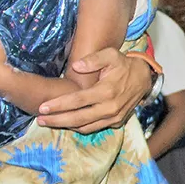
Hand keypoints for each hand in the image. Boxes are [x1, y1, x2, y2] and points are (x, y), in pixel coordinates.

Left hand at [37, 49, 152, 132]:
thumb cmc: (124, 65)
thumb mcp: (111, 55)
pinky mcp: (116, 122)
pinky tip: (67, 122)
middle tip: (40, 119)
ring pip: (85, 127)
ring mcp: (114, 118)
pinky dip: (79, 127)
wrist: (144, 78)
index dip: (58, 105)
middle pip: (78, 118)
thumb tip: (75, 66)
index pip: (77, 101)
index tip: (42, 107)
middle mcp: (110, 108)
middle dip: (57, 120)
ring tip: (49, 122)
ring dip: (66, 126)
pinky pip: (94, 128)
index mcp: (106, 91)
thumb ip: (93, 59)